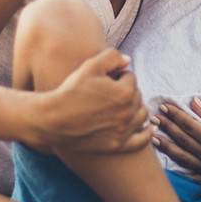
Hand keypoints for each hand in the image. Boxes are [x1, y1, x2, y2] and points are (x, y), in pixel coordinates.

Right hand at [34, 49, 151, 153]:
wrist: (52, 120)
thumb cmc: (70, 91)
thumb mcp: (90, 66)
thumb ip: (112, 57)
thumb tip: (128, 61)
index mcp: (125, 92)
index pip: (130, 77)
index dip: (117, 75)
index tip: (104, 79)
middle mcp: (128, 112)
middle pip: (137, 95)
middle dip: (126, 91)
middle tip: (108, 92)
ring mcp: (124, 131)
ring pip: (142, 115)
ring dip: (136, 107)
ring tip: (124, 106)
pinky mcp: (117, 145)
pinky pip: (142, 140)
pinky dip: (147, 133)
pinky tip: (148, 128)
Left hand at [152, 98, 200, 182]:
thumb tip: (193, 104)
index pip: (189, 124)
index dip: (175, 115)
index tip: (164, 106)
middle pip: (182, 139)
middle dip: (166, 126)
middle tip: (153, 117)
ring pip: (181, 156)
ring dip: (166, 145)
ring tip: (153, 137)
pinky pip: (188, 172)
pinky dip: (175, 165)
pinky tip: (166, 158)